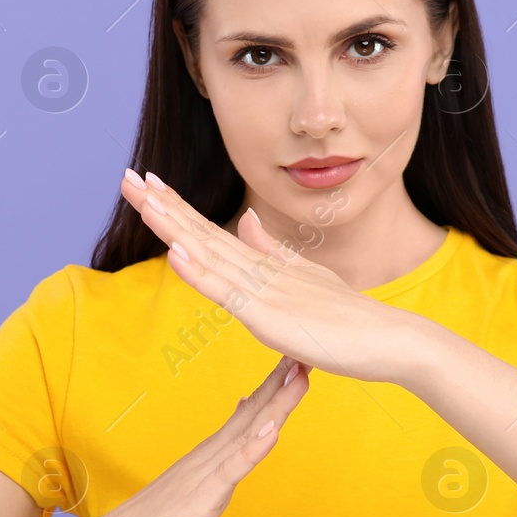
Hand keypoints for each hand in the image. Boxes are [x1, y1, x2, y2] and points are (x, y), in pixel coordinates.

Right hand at [63, 354, 310, 516]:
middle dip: (282, 385)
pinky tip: (270, 431)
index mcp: (210, 454)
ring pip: (247, 435)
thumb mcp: (192, 487)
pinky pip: (231, 471)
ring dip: (276, 406)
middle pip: (253, 415)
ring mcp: (204, 475)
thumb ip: (216, 460)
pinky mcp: (200, 498)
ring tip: (298, 379)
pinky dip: (252, 449)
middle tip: (307, 351)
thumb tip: (239, 423)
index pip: (248, 414)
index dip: (275, 388)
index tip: (298, 360)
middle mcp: (208, 456)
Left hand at [119, 168, 405, 381]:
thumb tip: (246, 221)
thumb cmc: (350, 318)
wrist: (390, 339)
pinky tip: (176, 253)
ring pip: (209, 255)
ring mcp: (265, 291)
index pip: (210, 232)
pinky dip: (200, 272)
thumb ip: (272, 252)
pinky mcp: (271, 318)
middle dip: (162, 206)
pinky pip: (229, 293)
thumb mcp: (303, 279)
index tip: (147, 184)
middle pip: (201, 233)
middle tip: (127, 177)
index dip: (177, 208)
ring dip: (173, 227)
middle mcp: (261, 270)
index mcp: (264, 265)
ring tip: (142, 200)